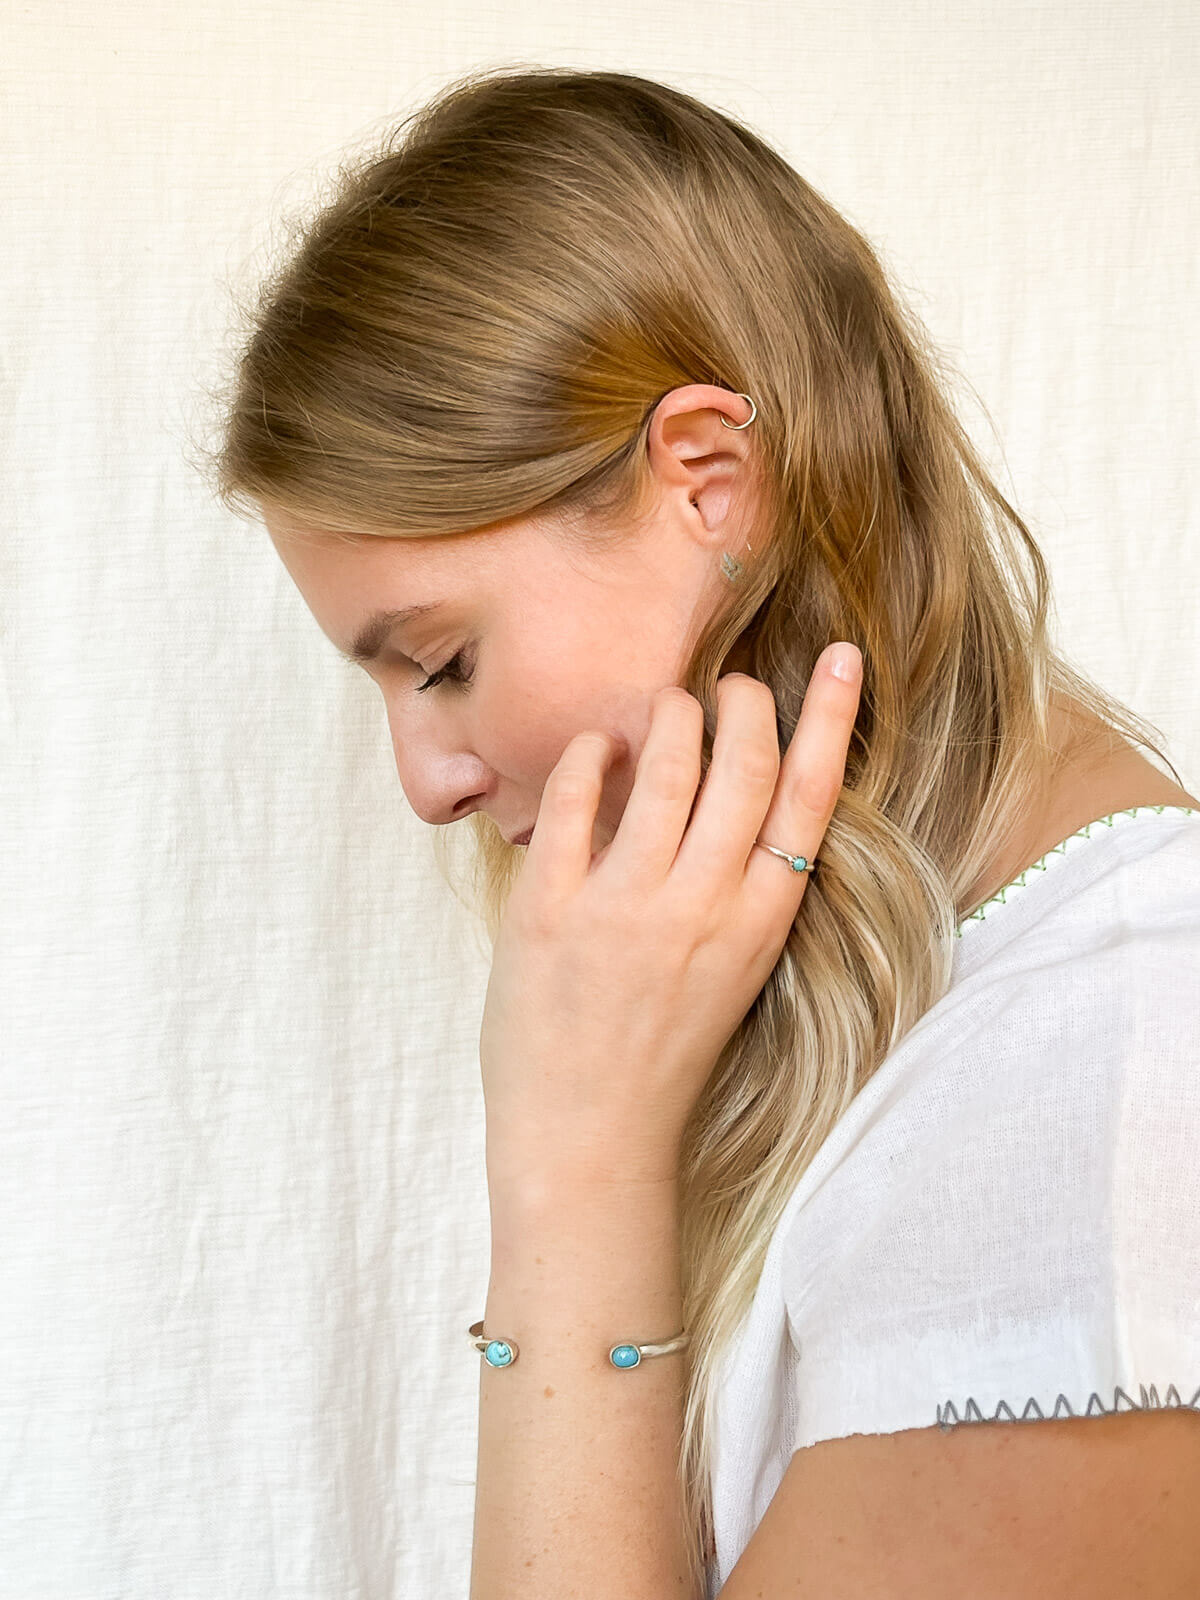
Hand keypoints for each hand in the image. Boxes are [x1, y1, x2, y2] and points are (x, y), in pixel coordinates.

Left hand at [478, 643, 862, 1192]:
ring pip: (666, 766)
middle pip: (745, 763)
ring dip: (670, 714)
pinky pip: (576, 800)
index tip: (842, 657)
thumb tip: (727, 788)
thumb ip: (738, 888)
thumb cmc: (663, 1057)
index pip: (810, 798)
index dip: (831, 717)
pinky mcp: (550, 909)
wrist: (590, 1141)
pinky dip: (590, 755)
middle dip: (744, 700)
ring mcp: (625, 907)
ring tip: (666, 706)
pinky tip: (596, 747)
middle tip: (732, 684)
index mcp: (759, 925)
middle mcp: (702, 907)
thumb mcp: (733, 971)